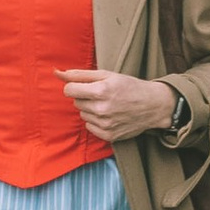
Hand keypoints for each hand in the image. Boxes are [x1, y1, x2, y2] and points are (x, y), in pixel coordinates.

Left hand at [60, 69, 178, 143]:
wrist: (152, 105)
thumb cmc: (129, 86)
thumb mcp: (107, 75)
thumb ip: (80, 74)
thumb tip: (57, 72)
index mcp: (101, 91)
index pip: (69, 90)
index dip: (74, 86)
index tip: (83, 85)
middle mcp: (102, 109)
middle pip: (76, 102)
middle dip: (85, 97)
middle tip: (102, 94)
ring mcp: (105, 125)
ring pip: (82, 114)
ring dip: (90, 109)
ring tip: (107, 104)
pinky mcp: (109, 136)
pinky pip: (89, 127)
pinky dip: (96, 121)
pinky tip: (109, 115)